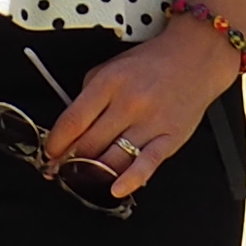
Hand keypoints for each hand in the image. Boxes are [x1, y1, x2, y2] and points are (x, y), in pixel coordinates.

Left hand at [38, 16, 241, 196]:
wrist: (196, 57)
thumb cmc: (151, 63)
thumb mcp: (112, 66)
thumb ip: (89, 93)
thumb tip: (70, 128)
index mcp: (110, 82)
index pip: (73, 120)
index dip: (56, 143)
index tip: (50, 153)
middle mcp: (129, 102)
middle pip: (89, 144)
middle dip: (70, 162)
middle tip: (62, 169)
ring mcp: (150, 122)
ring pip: (112, 159)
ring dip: (92, 174)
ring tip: (82, 179)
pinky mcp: (170, 138)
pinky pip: (146, 163)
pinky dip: (130, 180)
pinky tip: (116, 189)